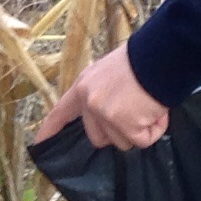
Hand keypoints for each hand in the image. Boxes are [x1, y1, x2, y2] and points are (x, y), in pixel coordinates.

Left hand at [34, 45, 169, 151]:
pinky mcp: (125, 125)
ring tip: (149, 104)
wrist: (160, 57)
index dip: (51, 129)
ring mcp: (106, 115)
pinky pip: (143, 141)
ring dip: (140, 129)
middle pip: (98, 137)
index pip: (61, 112)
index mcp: (83, 87)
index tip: (40, 144)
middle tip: (135, 110)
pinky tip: (157, 111)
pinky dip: (154, 130)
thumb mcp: (109, 72)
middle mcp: (90, 102)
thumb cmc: (141, 61)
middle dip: (118, 131)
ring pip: (123, 141)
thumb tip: (111, 116)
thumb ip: (102, 94)